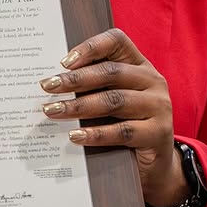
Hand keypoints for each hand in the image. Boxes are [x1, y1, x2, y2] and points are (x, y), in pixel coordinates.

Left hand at [39, 26, 187, 206]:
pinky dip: (96, 133)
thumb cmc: (126, 125)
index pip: (117, 41)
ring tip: (53, 111)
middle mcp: (153, 81)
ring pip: (114, 101)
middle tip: (47, 87)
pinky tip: (74, 136)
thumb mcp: (113, 100)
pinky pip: (122, 131)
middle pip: (111, 72)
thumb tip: (51, 84)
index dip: (90, 47)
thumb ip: (93, 88)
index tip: (63, 62)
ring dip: (79, 106)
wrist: (156, 165)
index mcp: (140, 65)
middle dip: (75, 79)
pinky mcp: (158, 133)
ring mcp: (159, 106)